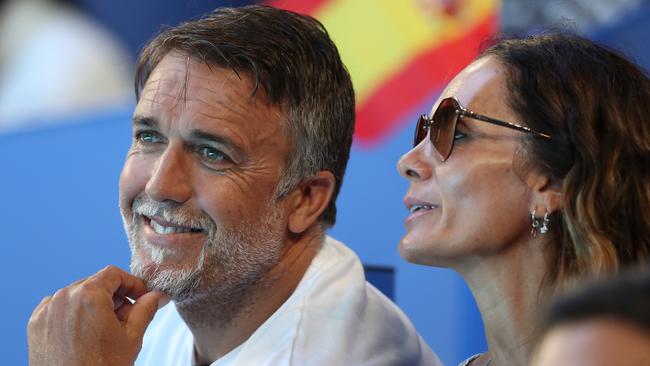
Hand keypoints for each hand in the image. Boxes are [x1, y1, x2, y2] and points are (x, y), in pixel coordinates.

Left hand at [28, 265, 167, 365]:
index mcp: (89, 296)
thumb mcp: (131, 338)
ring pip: (77, 294)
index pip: (114, 274)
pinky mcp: (36, 324)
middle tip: (128, 315)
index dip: (132, 283)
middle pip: (95, 283)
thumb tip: (155, 296)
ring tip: (106, 327)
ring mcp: (47, 311)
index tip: (140, 295)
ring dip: (94, 304)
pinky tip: (85, 332)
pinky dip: (74, 313)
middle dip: (114, 296)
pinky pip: (58, 307)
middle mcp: (64, 298)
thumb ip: (145, 310)